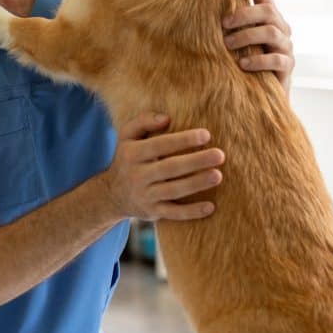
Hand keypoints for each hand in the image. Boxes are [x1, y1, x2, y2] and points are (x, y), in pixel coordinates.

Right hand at [98, 112, 223, 220]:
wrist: (112, 194)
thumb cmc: (128, 158)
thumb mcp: (127, 136)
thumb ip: (143, 120)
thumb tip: (166, 118)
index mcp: (132, 153)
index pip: (160, 145)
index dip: (183, 140)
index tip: (206, 135)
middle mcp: (137, 175)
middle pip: (170, 168)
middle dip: (196, 161)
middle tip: (220, 155)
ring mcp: (145, 196)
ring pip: (174, 190)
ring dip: (197, 183)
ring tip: (218, 175)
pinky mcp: (152, 212)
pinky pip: (174, 213)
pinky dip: (192, 212)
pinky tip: (211, 207)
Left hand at [222, 0, 294, 95]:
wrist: (262, 90)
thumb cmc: (246, 58)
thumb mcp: (239, 38)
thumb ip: (232, 23)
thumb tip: (204, 7)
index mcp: (270, 17)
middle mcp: (281, 28)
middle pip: (268, 11)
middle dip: (244, 14)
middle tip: (223, 24)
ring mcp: (286, 46)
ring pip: (271, 33)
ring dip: (246, 36)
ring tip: (228, 44)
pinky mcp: (288, 66)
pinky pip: (276, 59)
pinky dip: (258, 60)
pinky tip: (242, 64)